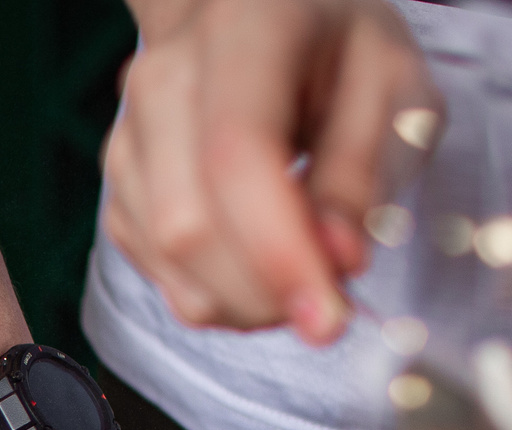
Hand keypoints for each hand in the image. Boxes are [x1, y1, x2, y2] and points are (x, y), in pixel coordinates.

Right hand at [106, 0, 432, 342]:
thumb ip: (365, 173)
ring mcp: (128, 137)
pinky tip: (258, 267)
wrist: (263, 26)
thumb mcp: (393, 88)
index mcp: (242, 30)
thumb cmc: (336, 53)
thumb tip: (336, 262)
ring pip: (169, 262)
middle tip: (332, 299)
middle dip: (265, 291)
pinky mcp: (118, 189)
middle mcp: (162, 80)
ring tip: (301, 275)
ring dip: (245, 301)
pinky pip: (159, 275)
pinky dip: (217, 294)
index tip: (328, 318)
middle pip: (187, 224)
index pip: (236, 156)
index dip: (277, 250)